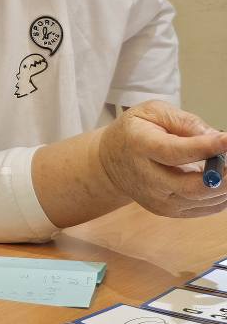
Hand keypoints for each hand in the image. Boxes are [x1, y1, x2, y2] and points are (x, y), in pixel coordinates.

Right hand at [98, 100, 226, 217]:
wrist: (110, 162)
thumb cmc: (134, 132)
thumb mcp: (152, 112)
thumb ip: (184, 121)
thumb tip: (217, 138)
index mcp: (140, 146)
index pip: (174, 152)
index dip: (205, 148)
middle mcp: (147, 178)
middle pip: (193, 186)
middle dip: (224, 175)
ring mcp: (157, 199)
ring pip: (203, 199)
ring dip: (225, 185)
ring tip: (225, 166)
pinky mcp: (167, 211)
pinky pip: (205, 208)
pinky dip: (221, 195)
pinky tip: (221, 180)